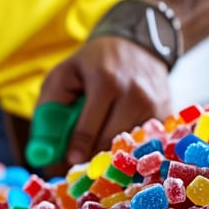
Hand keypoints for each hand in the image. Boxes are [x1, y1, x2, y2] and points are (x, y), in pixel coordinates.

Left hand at [37, 35, 171, 165]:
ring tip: (99, 150)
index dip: (77, 150)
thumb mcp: (64, 74)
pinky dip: (131, 149)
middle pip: (110, 142)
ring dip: (112, 154)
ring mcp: (155, 105)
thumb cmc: (92, 63)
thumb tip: (41, 150)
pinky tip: (120, 144)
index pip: (89, 129)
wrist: (136, 45)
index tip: (70, 162)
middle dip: (92, 156)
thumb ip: (49, 108)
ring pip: (130, 147)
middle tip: (80, 164)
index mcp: (105, 82)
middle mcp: (134, 94)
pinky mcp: (166, 114)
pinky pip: (147, 144)